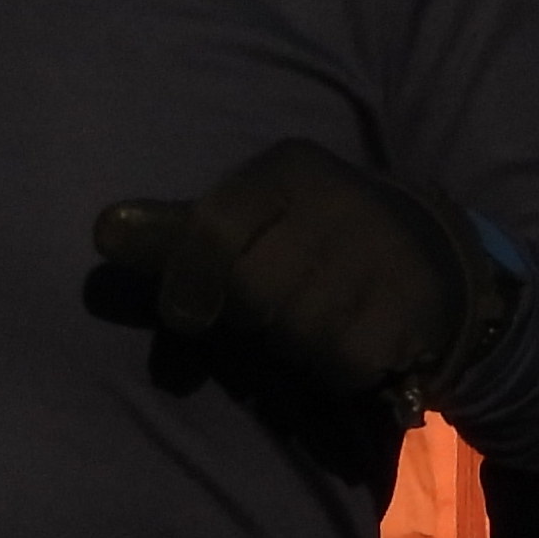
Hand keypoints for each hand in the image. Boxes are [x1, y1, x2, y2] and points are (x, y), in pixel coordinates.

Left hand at [98, 140, 507, 408]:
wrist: (435, 258)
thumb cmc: (317, 241)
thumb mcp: (255, 218)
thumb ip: (181, 232)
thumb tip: (104, 230)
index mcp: (288, 170)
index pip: (214, 226)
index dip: (189, 279)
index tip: (186, 316)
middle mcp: (339, 199)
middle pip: (253, 290)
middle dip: (255, 316)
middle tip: (280, 306)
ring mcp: (381, 251)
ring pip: (296, 331)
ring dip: (296, 345)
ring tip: (322, 319)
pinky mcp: (411, 304)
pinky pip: (340, 360)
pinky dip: (336, 368)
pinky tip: (355, 339)